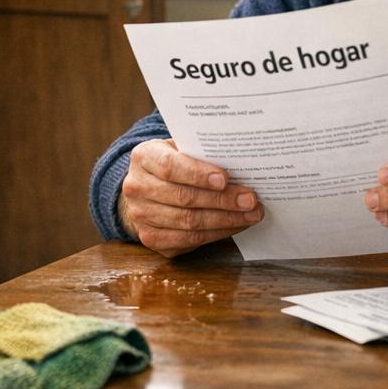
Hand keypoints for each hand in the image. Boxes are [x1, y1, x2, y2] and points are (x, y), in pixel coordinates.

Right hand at [119, 139, 263, 257]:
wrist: (147, 187)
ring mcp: (141, 216)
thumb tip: (242, 165)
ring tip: (251, 214)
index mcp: (143, 157)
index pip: (170, 167)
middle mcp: (136, 187)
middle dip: (222, 200)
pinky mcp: (151, 239)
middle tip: (250, 200)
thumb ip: (201, 153)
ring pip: (188, 222)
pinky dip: (217, 234)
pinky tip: (235, 225)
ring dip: (225, 220)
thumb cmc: (174, 162)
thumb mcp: (180, 148)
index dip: (198, 174)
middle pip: (183, 197)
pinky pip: (188, 240)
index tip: (225, 179)